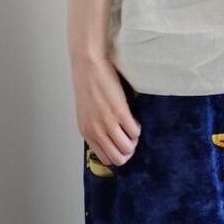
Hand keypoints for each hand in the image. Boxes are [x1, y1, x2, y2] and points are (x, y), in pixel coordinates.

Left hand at [71, 50, 141, 166]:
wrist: (89, 65)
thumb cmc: (88, 85)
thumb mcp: (86, 112)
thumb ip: (96, 128)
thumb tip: (111, 139)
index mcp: (86, 132)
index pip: (106, 158)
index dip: (117, 153)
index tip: (121, 143)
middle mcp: (96, 131)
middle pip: (119, 158)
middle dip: (128, 150)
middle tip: (129, 136)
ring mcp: (108, 123)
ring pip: (128, 148)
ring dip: (134, 139)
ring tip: (131, 126)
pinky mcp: (120, 112)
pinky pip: (135, 132)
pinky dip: (138, 127)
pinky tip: (133, 117)